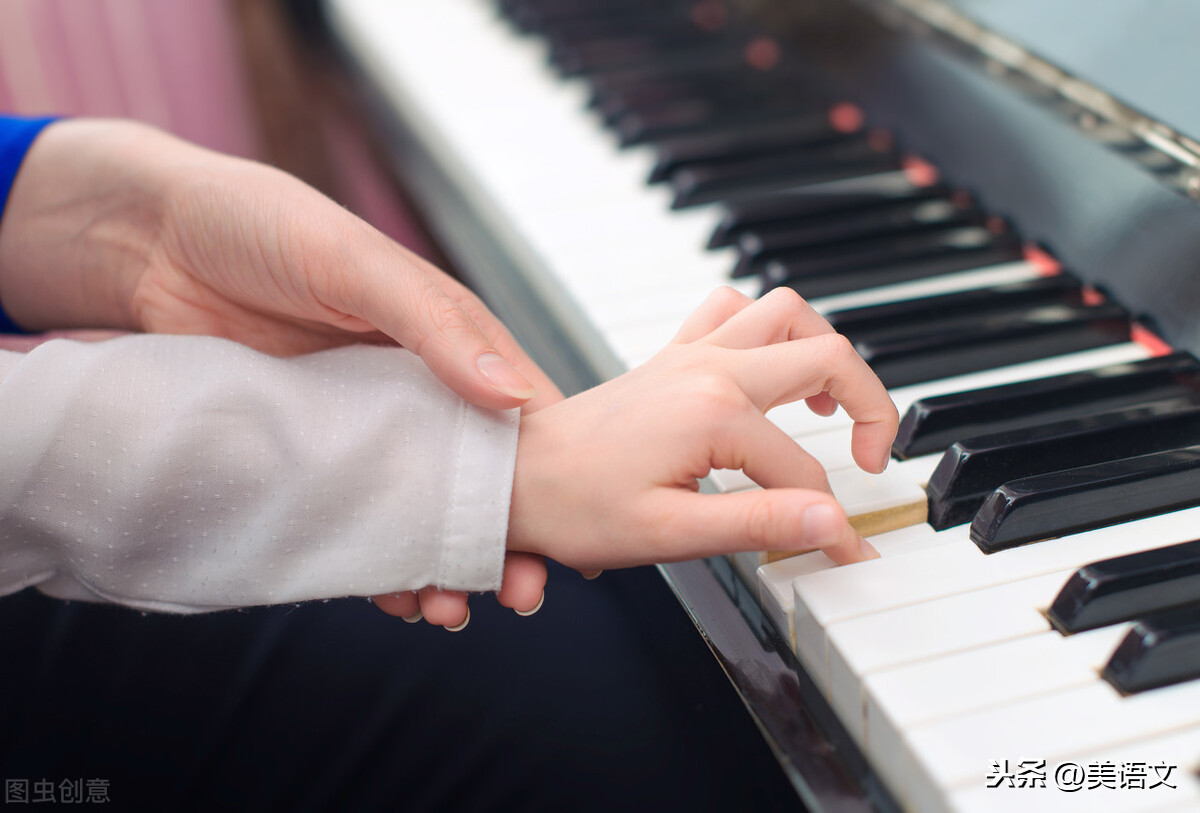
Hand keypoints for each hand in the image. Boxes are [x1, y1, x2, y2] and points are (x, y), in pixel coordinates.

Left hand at [0, 119, 558, 626]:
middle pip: (474, 477)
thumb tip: (514, 392)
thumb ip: (435, 322)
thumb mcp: (354, 264)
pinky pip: (349, 519)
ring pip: (416, 510)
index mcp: (445, 338)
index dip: (550, 475)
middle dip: (503, 537)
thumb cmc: (261, 225)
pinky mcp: (303, 456)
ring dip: (440, 562)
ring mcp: (357, 428)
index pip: (519, 415)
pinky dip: (373, 561)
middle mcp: (412, 390)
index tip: (573, 533)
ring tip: (449, 611)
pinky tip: (390, 597)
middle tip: (520, 592)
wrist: (144, 241)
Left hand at [507, 287, 899, 570]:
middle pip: (826, 356)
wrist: (515, 475)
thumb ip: (759, 524)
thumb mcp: (670, 531)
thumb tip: (832, 524)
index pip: (805, 472)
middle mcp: (709, 368)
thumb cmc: (575, 506)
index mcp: (714, 413)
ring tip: (830, 407)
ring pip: (785, 311)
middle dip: (869, 406)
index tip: (844, 553)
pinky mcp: (672, 356)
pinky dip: (767, 326)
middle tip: (872, 459)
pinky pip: (732, 309)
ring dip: (823, 349)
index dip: (832, 519)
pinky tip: (769, 368)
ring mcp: (689, 354)